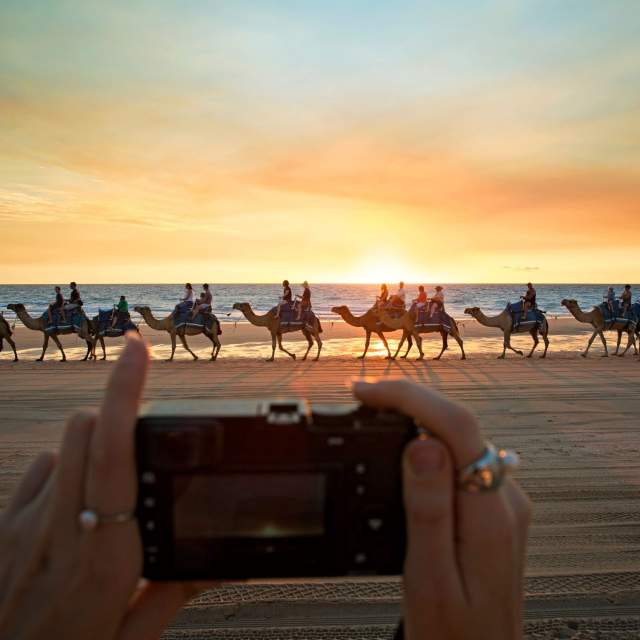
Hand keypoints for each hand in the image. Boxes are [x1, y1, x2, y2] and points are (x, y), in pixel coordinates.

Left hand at [0, 333, 201, 639]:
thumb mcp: (132, 635)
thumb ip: (176, 592)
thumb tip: (222, 562)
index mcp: (107, 554)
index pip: (116, 450)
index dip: (124, 391)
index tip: (137, 349)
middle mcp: (65, 526)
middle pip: (85, 428)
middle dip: (116, 410)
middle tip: (143, 426)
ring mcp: (28, 523)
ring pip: (64, 442)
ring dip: (94, 439)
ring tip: (115, 470)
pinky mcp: (5, 526)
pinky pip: (40, 468)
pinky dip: (65, 466)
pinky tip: (77, 495)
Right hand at [354, 379, 529, 639]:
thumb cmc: (453, 633)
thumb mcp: (429, 579)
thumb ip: (429, 511)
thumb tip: (421, 445)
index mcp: (491, 513)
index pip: (457, 427)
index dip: (410, 397)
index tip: (365, 393)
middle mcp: (506, 497)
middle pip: (459, 424)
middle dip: (409, 402)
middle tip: (361, 399)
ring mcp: (503, 501)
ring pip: (459, 437)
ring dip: (417, 418)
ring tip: (376, 414)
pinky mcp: (494, 507)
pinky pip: (460, 458)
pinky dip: (428, 441)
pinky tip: (403, 447)